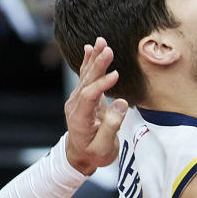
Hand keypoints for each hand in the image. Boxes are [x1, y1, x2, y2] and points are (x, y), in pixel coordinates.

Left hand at [64, 39, 128, 175]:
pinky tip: (90, 49)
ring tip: (100, 41)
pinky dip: (89, 62)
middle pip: (86, 81)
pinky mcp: (84, 96)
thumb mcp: (104, 148)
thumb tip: (121, 103)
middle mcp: (75, 105)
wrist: (81, 156)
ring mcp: (77, 99)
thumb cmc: (95, 154)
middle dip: (97, 64)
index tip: (116, 74)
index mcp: (79, 119)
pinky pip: (86, 76)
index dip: (102, 85)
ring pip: (86, 75)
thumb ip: (111, 126)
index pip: (89, 96)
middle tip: (107, 48)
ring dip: (94, 58)